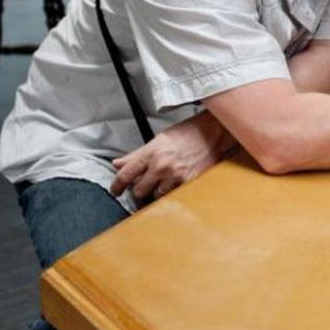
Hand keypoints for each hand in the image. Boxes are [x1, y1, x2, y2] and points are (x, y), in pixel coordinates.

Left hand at [110, 112, 234, 201]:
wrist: (214, 133)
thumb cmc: (188, 133)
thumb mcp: (158, 140)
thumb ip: (136, 154)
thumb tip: (118, 164)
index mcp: (151, 152)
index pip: (125, 175)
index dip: (116, 186)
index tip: (115, 190)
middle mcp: (161, 165)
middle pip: (139, 190)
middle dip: (141, 188)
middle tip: (147, 181)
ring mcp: (176, 176)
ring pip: (156, 196)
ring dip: (158, 191)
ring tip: (165, 180)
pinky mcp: (189, 183)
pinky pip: (174, 195)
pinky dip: (173, 191)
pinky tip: (177, 181)